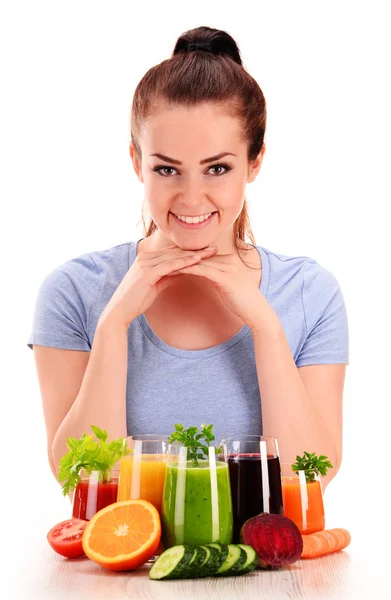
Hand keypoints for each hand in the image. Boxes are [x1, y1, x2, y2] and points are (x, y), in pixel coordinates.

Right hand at [99, 244, 218, 327]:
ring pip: (175, 256)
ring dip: (194, 254)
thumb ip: (168, 276)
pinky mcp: (147, 272)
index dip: (191, 251)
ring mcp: (146, 263)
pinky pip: (169, 265)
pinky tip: (197, 261)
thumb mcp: (156, 285)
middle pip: (176, 251)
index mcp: (148, 258)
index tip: (209, 251)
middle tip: (215, 248)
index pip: (173, 252)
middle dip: (197, 249)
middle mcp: (146, 257)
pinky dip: (184, 262)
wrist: (120, 311)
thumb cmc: (137, 299)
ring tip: (211, 253)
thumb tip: (182, 272)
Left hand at [167, 250, 266, 330]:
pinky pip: (201, 270)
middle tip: (160, 257)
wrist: (258, 313)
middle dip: (179, 256)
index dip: (185, 256)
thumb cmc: (243, 302)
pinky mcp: (225, 277)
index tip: (168, 258)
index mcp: (229, 260)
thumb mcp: (226, 285)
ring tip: (162, 264)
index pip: (203, 254)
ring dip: (179, 261)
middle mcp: (229, 259)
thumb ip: (216, 276)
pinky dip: (186, 269)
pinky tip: (173, 272)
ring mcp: (228, 267)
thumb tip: (202, 274)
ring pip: (198, 260)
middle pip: (199, 254)